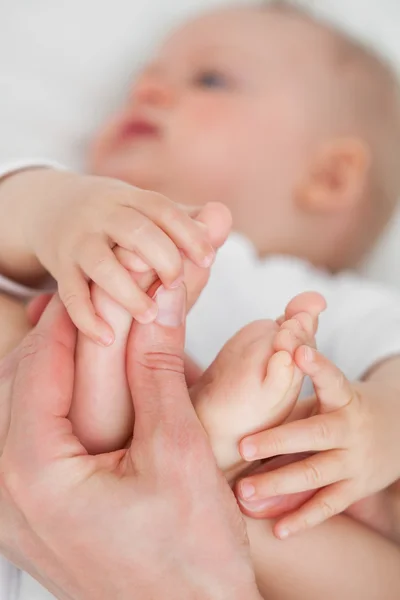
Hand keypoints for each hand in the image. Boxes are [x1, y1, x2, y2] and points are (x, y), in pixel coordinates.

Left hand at [0, 293, 259, 599]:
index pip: (41, 361)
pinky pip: (30, 437)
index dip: (76, 312)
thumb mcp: (179, 449)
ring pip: (21, 405)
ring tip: (99, 330)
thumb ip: (158, 365)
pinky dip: (58, 399)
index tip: (105, 278)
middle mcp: (7, 491)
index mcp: (32, 472)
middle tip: (103, 297)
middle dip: (63, 332)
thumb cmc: (190, 558)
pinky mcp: (35, 513)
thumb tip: (161, 296)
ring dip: (59, 362)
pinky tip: (90, 382)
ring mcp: (15, 506)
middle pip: (21, 379)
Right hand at [21, 168, 230, 343]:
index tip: (209, 260)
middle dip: (162, 258)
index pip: (162, 209)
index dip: (188, 233)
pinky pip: (70, 294)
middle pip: (134, 231)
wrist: (49, 207)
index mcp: (131, 199)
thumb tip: (224, 218)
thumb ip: (186, 219)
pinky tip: (108, 337)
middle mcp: (103, 216)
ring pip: (101, 264)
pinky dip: (87, 317)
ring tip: (149, 316)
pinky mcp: (61, 269)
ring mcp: (79, 242)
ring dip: (127, 292)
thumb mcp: (146, 210)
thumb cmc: (117, 217)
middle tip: (176, 283)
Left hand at [237, 346, 399, 538]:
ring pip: (315, 474)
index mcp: (344, 398)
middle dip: (278, 441)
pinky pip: (327, 505)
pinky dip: (302, 518)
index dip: (316, 366)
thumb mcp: (329, 394)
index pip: (332, 379)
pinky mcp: (356, 488)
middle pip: (314, 435)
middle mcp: (350, 429)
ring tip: (244, 491)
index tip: (298, 351)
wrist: (397, 433)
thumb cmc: (343, 409)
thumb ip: (295, 392)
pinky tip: (277, 530)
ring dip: (278, 484)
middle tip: (243, 446)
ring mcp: (354, 461)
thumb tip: (249, 392)